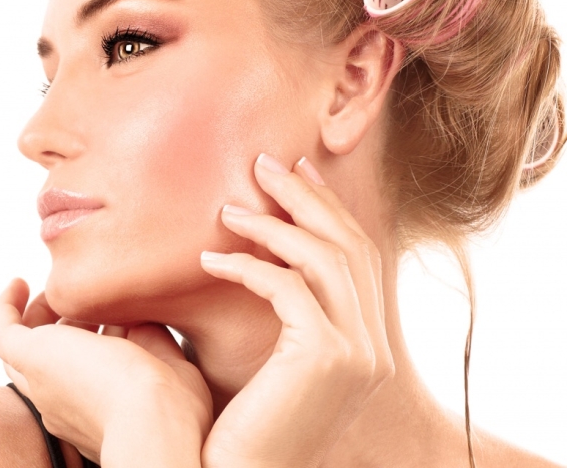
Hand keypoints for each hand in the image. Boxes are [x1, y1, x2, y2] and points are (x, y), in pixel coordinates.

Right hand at [0, 279, 212, 465]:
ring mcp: (44, 381)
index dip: (96, 339)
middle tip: (82, 303)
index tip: (117, 318)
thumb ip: (151, 337)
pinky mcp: (34, 358)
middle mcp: (61, 401)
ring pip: (22, 349)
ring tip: (53, 291)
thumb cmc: (175, 409)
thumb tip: (139, 311)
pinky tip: (18, 283)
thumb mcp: (167, 364)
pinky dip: (6, 306)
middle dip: (62, 328)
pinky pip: (5, 331)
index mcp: (94, 411)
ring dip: (36, 316)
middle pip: (46, 363)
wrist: (155, 423)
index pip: (81, 373)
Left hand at [199, 153, 393, 467]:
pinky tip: (211, 261)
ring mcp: (358, 352)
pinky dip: (248, 266)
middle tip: (265, 163)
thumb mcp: (277, 357)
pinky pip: (288, 288)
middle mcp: (375, 346)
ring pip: (325, 258)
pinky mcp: (327, 357)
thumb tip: (258, 247)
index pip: (357, 256)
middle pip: (348, 244)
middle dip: (306, 197)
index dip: (327, 208)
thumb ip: (288, 308)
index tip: (296, 173)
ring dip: (274, 224)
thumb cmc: (246, 422)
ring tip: (228, 208)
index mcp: (368, 343)